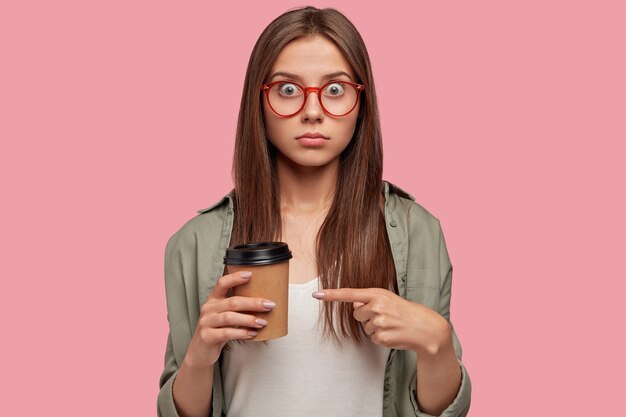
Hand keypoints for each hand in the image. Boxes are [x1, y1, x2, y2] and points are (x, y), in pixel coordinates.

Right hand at [185, 271, 276, 366]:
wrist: (200, 351)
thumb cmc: (218, 329)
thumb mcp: (224, 314)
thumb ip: (237, 307)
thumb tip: (264, 302)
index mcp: (213, 299)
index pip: (222, 284)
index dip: (235, 278)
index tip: (250, 274)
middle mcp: (208, 308)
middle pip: (232, 302)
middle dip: (253, 303)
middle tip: (269, 305)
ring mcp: (206, 322)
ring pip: (229, 317)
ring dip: (249, 319)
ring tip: (262, 322)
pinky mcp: (207, 336)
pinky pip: (226, 333)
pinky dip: (241, 333)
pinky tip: (252, 333)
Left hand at [313, 288, 450, 354]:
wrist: (425, 328)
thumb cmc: (405, 311)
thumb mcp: (388, 299)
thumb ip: (369, 300)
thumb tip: (354, 307)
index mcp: (377, 294)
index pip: (350, 294)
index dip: (331, 295)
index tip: (316, 294)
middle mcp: (377, 307)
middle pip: (356, 314)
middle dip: (367, 316)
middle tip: (386, 316)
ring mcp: (379, 323)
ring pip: (364, 327)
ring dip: (375, 327)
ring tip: (392, 324)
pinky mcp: (382, 337)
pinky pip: (372, 338)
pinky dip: (381, 337)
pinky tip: (393, 333)